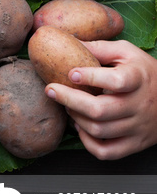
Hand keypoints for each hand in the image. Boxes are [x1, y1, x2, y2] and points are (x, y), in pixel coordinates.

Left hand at [45, 40, 156, 158]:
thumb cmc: (143, 72)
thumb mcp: (126, 52)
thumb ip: (98, 48)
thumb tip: (67, 41)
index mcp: (137, 78)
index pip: (116, 81)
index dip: (90, 77)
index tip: (71, 72)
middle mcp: (139, 105)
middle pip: (100, 110)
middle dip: (69, 99)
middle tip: (52, 90)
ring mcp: (138, 127)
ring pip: (100, 130)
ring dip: (76, 118)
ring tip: (67, 105)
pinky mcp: (135, 143)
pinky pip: (108, 152)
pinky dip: (88, 142)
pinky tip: (80, 126)